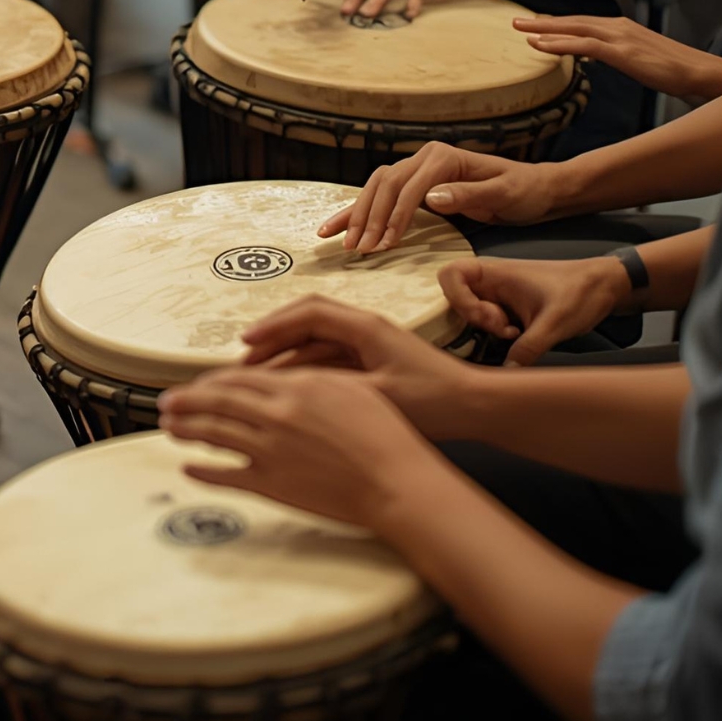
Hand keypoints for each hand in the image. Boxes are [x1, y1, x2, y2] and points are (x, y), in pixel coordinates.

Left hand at [157, 367, 452, 529]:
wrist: (398, 482)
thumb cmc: (386, 437)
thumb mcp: (352, 390)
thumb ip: (312, 379)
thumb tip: (284, 376)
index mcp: (296, 387)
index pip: (240, 378)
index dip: (213, 381)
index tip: (198, 383)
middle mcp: (276, 415)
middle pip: (217, 401)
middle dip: (186, 400)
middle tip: (166, 401)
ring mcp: (270, 450)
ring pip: (214, 433)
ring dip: (186, 428)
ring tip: (168, 425)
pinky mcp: (272, 484)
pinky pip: (227, 476)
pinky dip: (204, 471)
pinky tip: (189, 468)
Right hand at [238, 295, 479, 438]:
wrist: (477, 406)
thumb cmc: (436, 401)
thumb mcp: (379, 396)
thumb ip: (332, 387)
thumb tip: (288, 389)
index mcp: (366, 328)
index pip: (308, 313)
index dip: (273, 326)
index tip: (247, 343)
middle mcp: (365, 328)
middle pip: (307, 320)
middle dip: (273, 337)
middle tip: (244, 359)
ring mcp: (369, 343)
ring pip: (316, 340)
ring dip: (286, 352)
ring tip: (258, 374)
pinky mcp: (373, 360)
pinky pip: (329, 356)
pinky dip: (305, 365)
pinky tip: (288, 384)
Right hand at [318, 142, 561, 253]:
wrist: (534, 188)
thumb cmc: (523, 191)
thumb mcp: (504, 194)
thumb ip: (468, 195)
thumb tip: (431, 197)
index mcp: (443, 157)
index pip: (410, 186)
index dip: (395, 215)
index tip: (385, 243)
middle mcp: (424, 157)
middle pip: (385, 185)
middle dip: (368, 218)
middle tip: (358, 249)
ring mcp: (416, 168)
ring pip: (375, 188)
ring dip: (356, 215)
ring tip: (339, 241)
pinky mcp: (414, 183)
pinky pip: (381, 195)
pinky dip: (359, 211)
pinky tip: (340, 227)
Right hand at [438, 256, 626, 365]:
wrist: (607, 287)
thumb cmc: (580, 292)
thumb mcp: (555, 322)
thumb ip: (528, 348)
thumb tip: (507, 374)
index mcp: (495, 272)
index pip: (450, 275)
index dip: (457, 299)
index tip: (486, 317)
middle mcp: (490, 282)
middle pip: (456, 299)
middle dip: (474, 320)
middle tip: (504, 330)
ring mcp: (497, 295)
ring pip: (471, 313)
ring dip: (486, 329)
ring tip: (514, 334)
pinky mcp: (507, 308)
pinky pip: (487, 322)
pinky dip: (496, 333)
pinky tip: (518, 337)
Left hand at [515, 15, 721, 101]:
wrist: (698, 72)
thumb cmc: (669, 68)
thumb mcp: (634, 57)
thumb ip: (611, 53)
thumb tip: (591, 54)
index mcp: (620, 28)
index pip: (581, 23)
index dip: (557, 23)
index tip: (535, 24)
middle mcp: (617, 27)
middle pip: (573, 21)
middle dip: (543, 22)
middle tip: (516, 22)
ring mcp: (620, 38)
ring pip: (575, 29)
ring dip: (546, 30)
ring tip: (521, 31)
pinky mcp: (623, 52)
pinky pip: (585, 45)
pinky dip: (560, 43)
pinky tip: (541, 46)